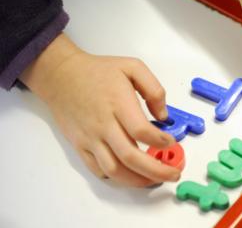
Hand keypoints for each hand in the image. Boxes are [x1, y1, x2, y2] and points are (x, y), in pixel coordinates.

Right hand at [20, 34, 179, 186]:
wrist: (61, 76)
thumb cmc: (98, 71)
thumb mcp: (132, 67)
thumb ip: (154, 89)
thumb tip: (163, 116)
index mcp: (118, 103)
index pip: (141, 130)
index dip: (160, 141)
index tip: (171, 142)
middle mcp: (103, 124)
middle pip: (130, 156)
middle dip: (156, 170)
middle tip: (174, 174)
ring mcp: (90, 138)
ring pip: (114, 170)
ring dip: (138, 180)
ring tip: (155, 179)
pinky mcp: (80, 146)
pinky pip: (98, 170)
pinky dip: (117, 178)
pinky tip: (131, 175)